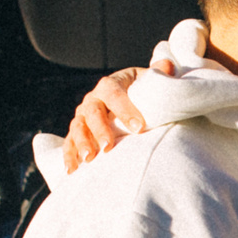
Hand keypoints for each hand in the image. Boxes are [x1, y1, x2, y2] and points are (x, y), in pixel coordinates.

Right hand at [60, 51, 178, 171]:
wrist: (126, 101)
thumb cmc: (140, 93)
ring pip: (78, 127)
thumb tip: (169, 67)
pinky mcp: (78, 132)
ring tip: (89, 158)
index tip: (139, 127)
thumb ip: (158, 74)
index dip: (125, 109)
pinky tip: (71, 170)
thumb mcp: (149, 81)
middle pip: (92, 112)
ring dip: (82, 143)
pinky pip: (69, 143)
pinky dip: (68, 156)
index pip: (114, 93)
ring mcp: (83, 116)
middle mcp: (93, 99)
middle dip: (100, 129)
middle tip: (109, 146)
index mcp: (110, 85)